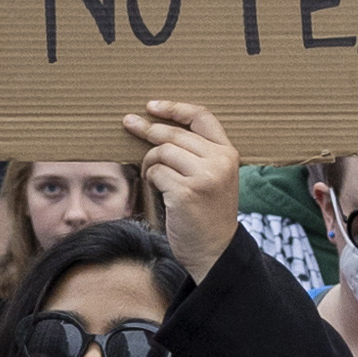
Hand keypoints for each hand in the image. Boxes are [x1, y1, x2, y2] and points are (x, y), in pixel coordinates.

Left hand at [127, 101, 243, 270]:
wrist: (214, 250)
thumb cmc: (207, 213)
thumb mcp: (213, 177)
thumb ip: (197, 153)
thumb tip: (156, 127)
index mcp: (228, 153)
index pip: (202, 116)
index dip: (175, 108)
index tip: (151, 106)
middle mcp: (220, 161)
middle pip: (175, 134)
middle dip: (148, 129)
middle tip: (128, 123)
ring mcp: (204, 176)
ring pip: (162, 152)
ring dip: (150, 162)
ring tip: (152, 176)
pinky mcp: (187, 191)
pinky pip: (156, 172)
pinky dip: (151, 179)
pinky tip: (158, 190)